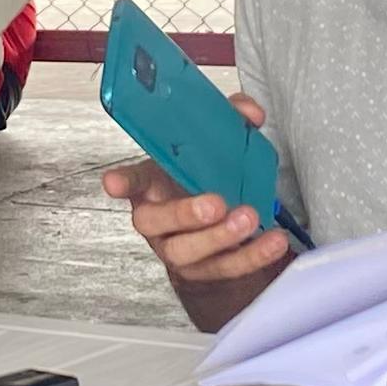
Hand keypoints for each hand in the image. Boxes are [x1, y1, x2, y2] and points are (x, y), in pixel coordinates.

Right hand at [101, 90, 288, 319]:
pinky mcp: (204, 272)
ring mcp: (178, 250)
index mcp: (153, 186)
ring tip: (249, 219)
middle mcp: (157, 221)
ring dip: (219, 238)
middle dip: (184, 214)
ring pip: (187, 252)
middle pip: (154, 223)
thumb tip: (251, 113)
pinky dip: (252, 255)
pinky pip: (226, 268)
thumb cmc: (205, 183)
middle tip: (215, 204)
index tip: (114, 183)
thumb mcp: (215, 148)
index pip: (131, 181)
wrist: (218, 229)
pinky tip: (272, 241)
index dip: (122, 183)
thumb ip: (230, 121)